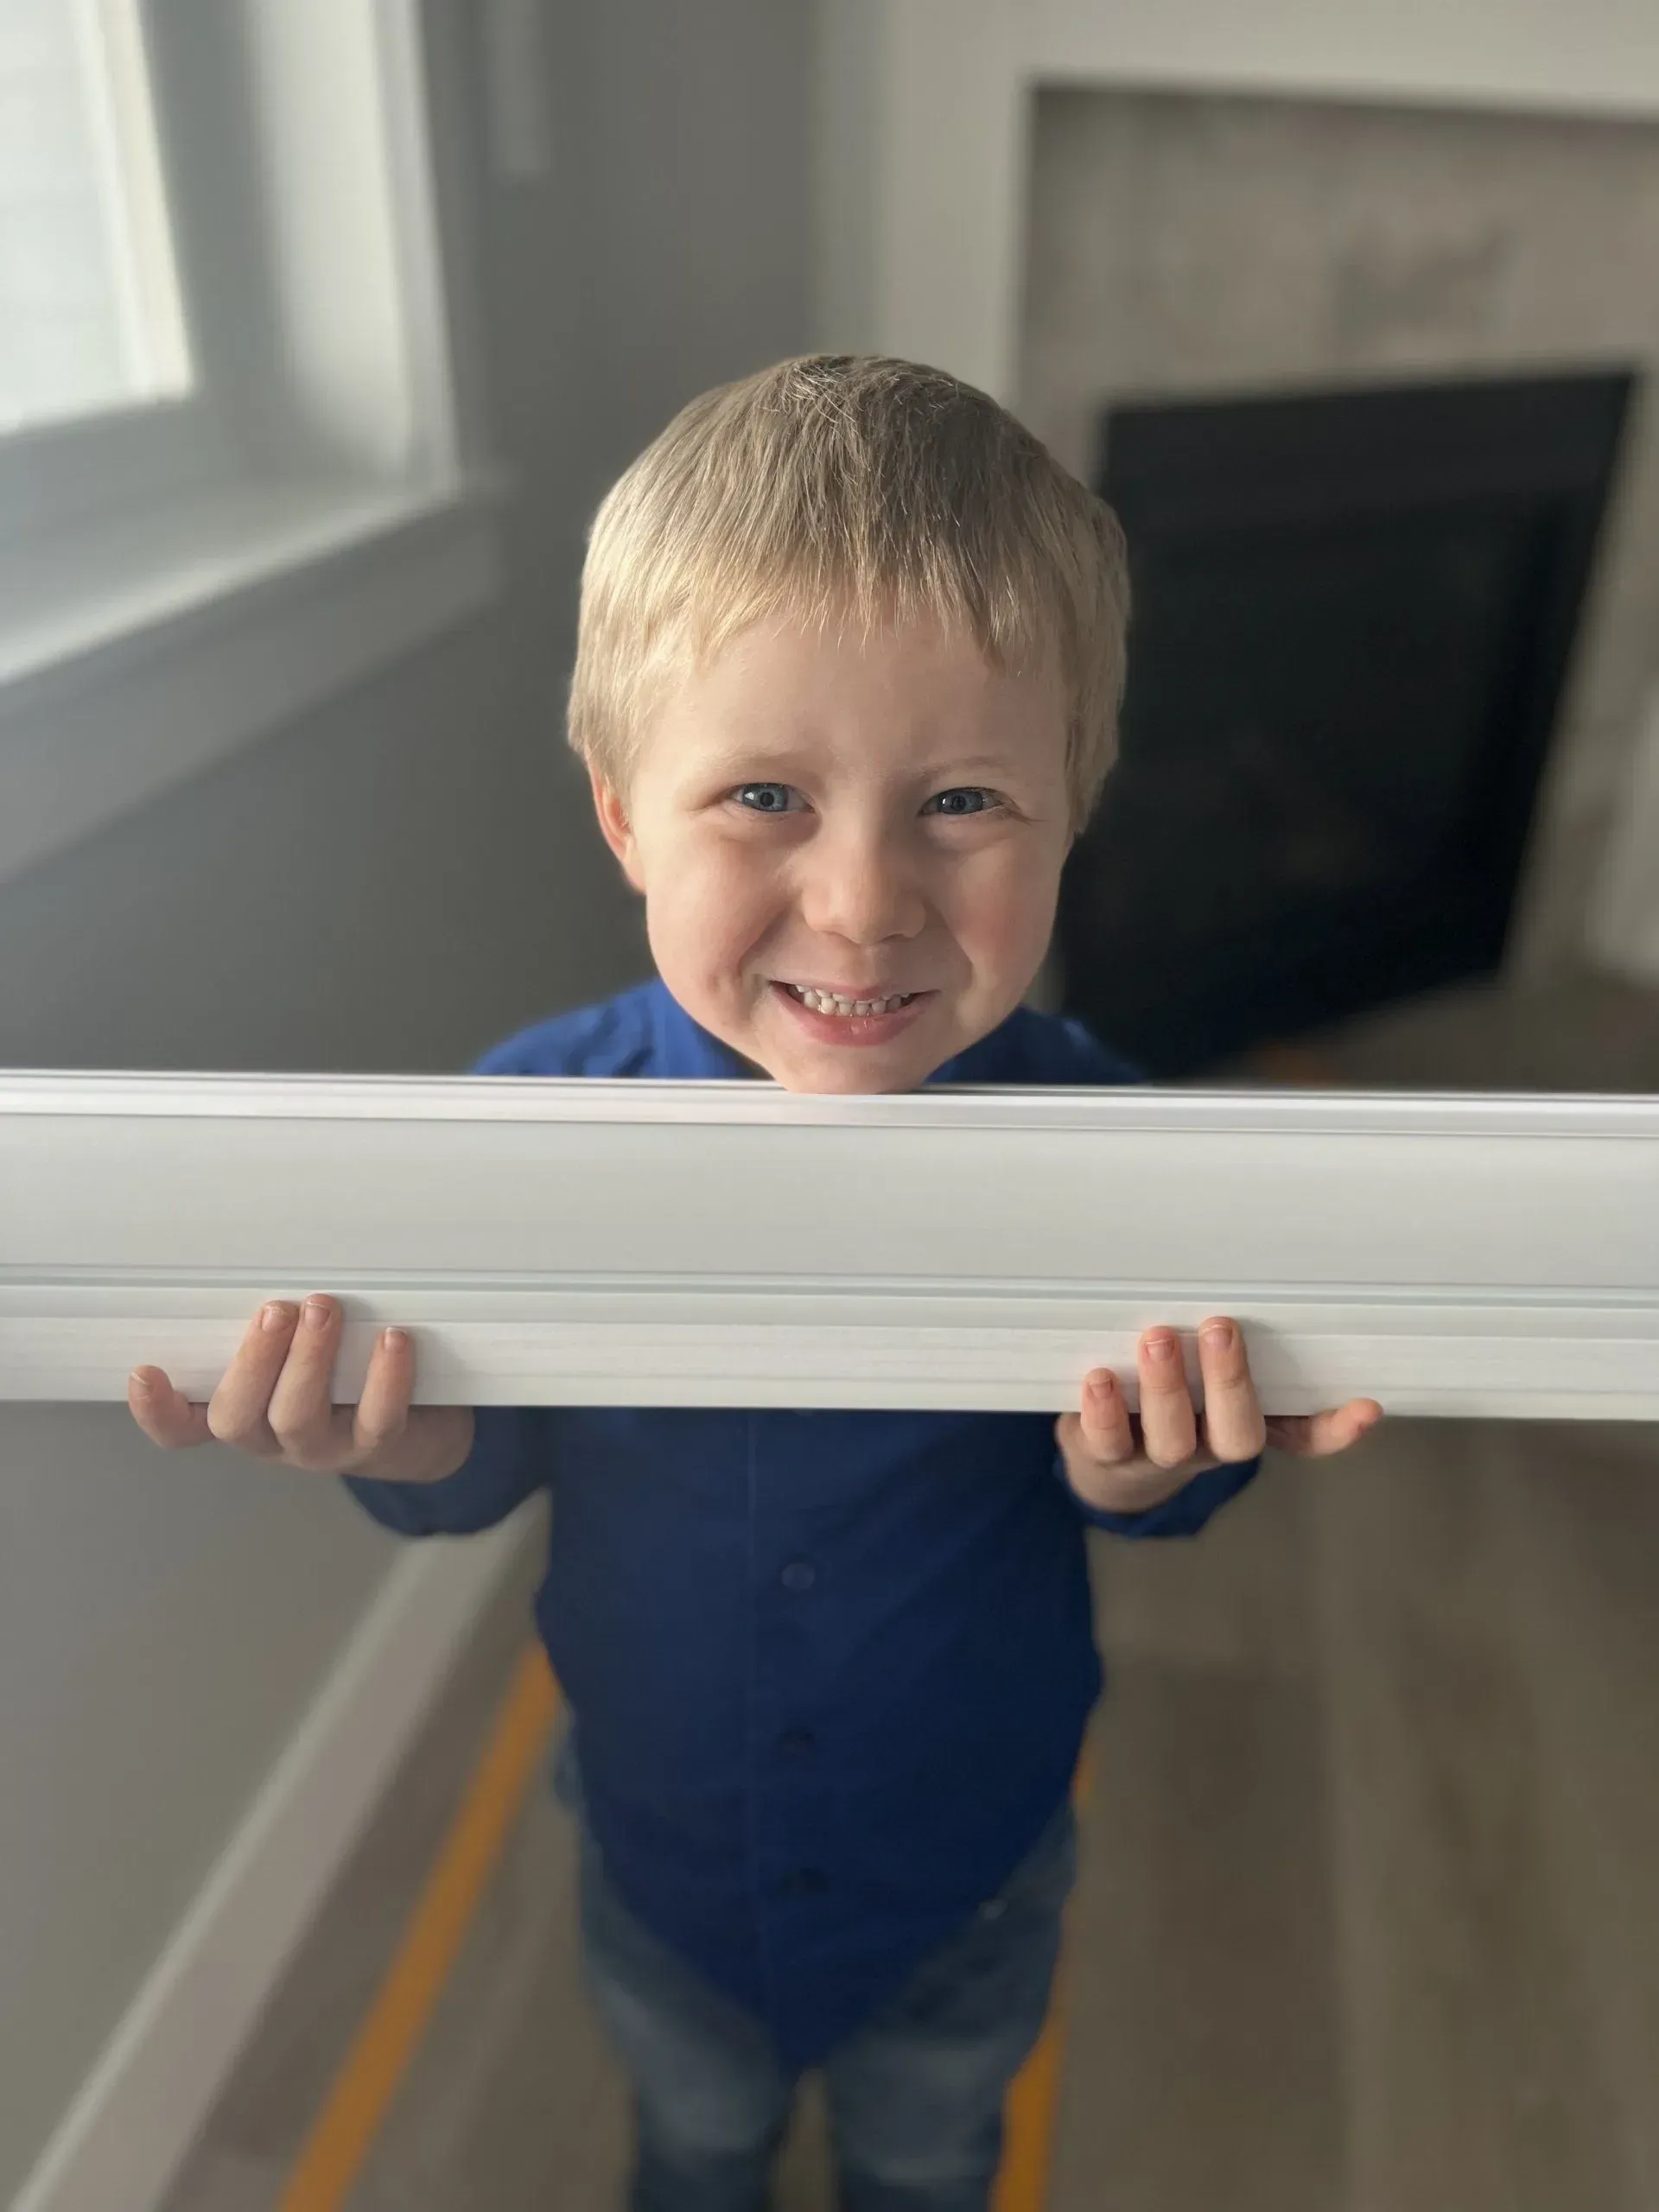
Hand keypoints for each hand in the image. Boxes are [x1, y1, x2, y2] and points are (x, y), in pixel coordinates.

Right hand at [128, 1294, 474, 1483]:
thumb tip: (266, 1240)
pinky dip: (384, 1378)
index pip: (182, 1427)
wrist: (420, 1426)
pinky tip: (392, 1338)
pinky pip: (377, 1419)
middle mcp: (272, 1437)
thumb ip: (275, 1318)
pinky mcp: (377, 1447)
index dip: (158, 1410)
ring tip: (323, 1308)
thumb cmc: (345, 1370)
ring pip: (298, 1418)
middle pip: (237, 1418)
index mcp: (243, 1410)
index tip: (146, 1371)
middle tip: (276, 1309)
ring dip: (309, 1360)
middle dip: (253, 1360)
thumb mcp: (298, 1345)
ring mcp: (323, 1448)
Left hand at [1055, 1316, 1381, 1516]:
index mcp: (1243, 1421)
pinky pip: (1108, 1442)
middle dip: (1231, 1382)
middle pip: (1237, 1433)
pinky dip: (1105, 1411)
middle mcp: (1209, 1444)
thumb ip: (1225, 1333)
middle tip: (1221, 1327)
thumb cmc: (1164, 1389)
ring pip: (1172, 1439)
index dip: (1334, 1428)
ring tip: (1157, 1337)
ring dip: (1166, 1388)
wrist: (1103, 1459)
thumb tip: (1241, 1266)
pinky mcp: (1107, 1454)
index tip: (1368, 1405)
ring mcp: (1159, 1454)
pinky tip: (1099, 1376)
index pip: (1302, 1435)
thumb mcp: (1199, 1367)